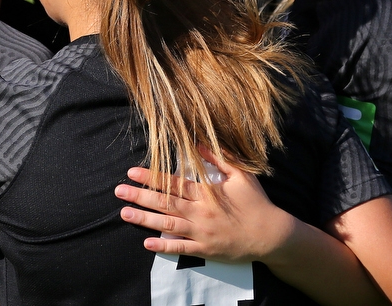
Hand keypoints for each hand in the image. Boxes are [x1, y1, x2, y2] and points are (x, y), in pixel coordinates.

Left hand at [114, 154, 295, 263]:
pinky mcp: (205, 250)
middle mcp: (200, 213)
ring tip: (124, 214)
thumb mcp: (241, 175)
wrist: (272, 236)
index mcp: (207, 194)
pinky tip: (147, 243)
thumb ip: (219, 158)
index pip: (173, 183)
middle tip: (118, 192)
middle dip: (139, 196)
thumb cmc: (256, 202)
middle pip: (164, 203)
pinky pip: (181, 249)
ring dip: (144, 220)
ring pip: (167, 225)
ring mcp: (201, 233)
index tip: (132, 172)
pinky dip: (163, 246)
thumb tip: (198, 142)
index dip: (151, 177)